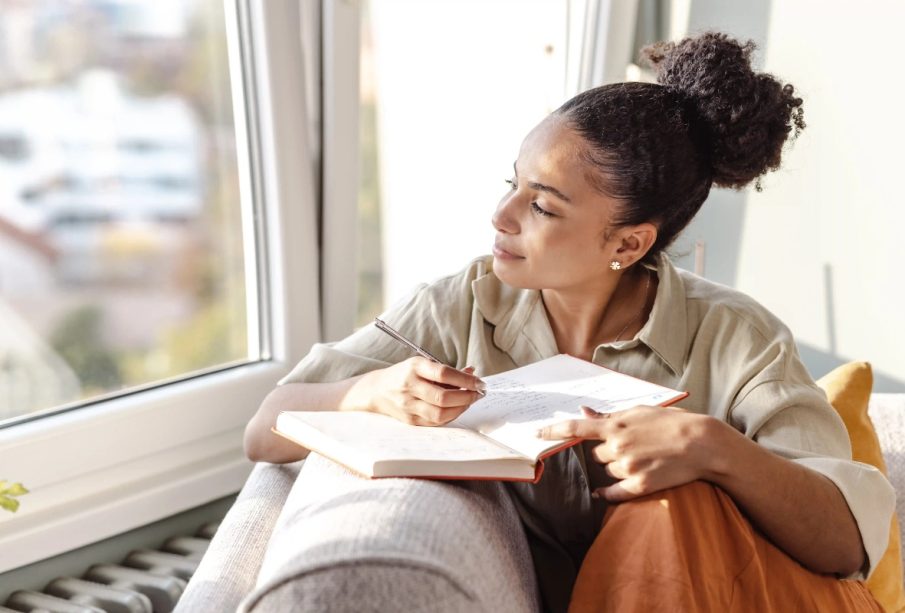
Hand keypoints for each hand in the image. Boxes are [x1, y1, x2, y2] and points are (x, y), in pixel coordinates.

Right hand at [345, 357, 485, 425]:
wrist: (377, 390)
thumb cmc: (405, 374)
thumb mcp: (423, 365)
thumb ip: (447, 370)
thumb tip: (472, 373)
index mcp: (414, 368)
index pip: (444, 374)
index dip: (466, 380)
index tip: (480, 382)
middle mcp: (410, 387)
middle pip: (444, 397)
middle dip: (467, 397)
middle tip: (478, 393)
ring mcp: (409, 405)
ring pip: (441, 413)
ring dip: (461, 408)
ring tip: (469, 401)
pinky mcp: (410, 420)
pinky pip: (436, 422)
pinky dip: (451, 416)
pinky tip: (457, 409)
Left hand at [537, 405, 715, 501]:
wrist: (703, 444)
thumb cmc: (672, 424)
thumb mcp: (641, 412)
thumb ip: (610, 416)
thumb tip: (584, 412)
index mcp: (617, 425)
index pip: (576, 428)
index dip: (553, 431)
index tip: (536, 434)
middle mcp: (618, 446)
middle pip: (596, 455)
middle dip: (607, 452)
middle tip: (632, 447)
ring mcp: (628, 467)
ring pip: (607, 472)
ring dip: (617, 468)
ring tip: (643, 459)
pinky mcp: (640, 485)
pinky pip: (613, 493)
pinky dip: (605, 493)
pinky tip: (602, 493)